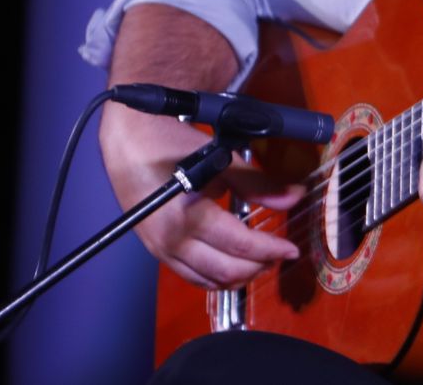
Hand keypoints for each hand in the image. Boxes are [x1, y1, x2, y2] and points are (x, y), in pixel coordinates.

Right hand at [99, 103, 303, 288]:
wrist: (127, 142)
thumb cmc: (173, 146)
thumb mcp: (219, 160)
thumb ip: (257, 183)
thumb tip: (295, 196)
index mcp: (189, 218)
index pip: (240, 245)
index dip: (270, 249)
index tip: (293, 249)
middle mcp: (173, 242)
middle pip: (226, 270)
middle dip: (258, 265)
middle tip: (280, 253)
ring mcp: (161, 251)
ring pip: (209, 281)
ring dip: (239, 276)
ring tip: (262, 260)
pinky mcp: (156, 252)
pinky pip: (191, 277)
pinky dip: (217, 278)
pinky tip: (233, 266)